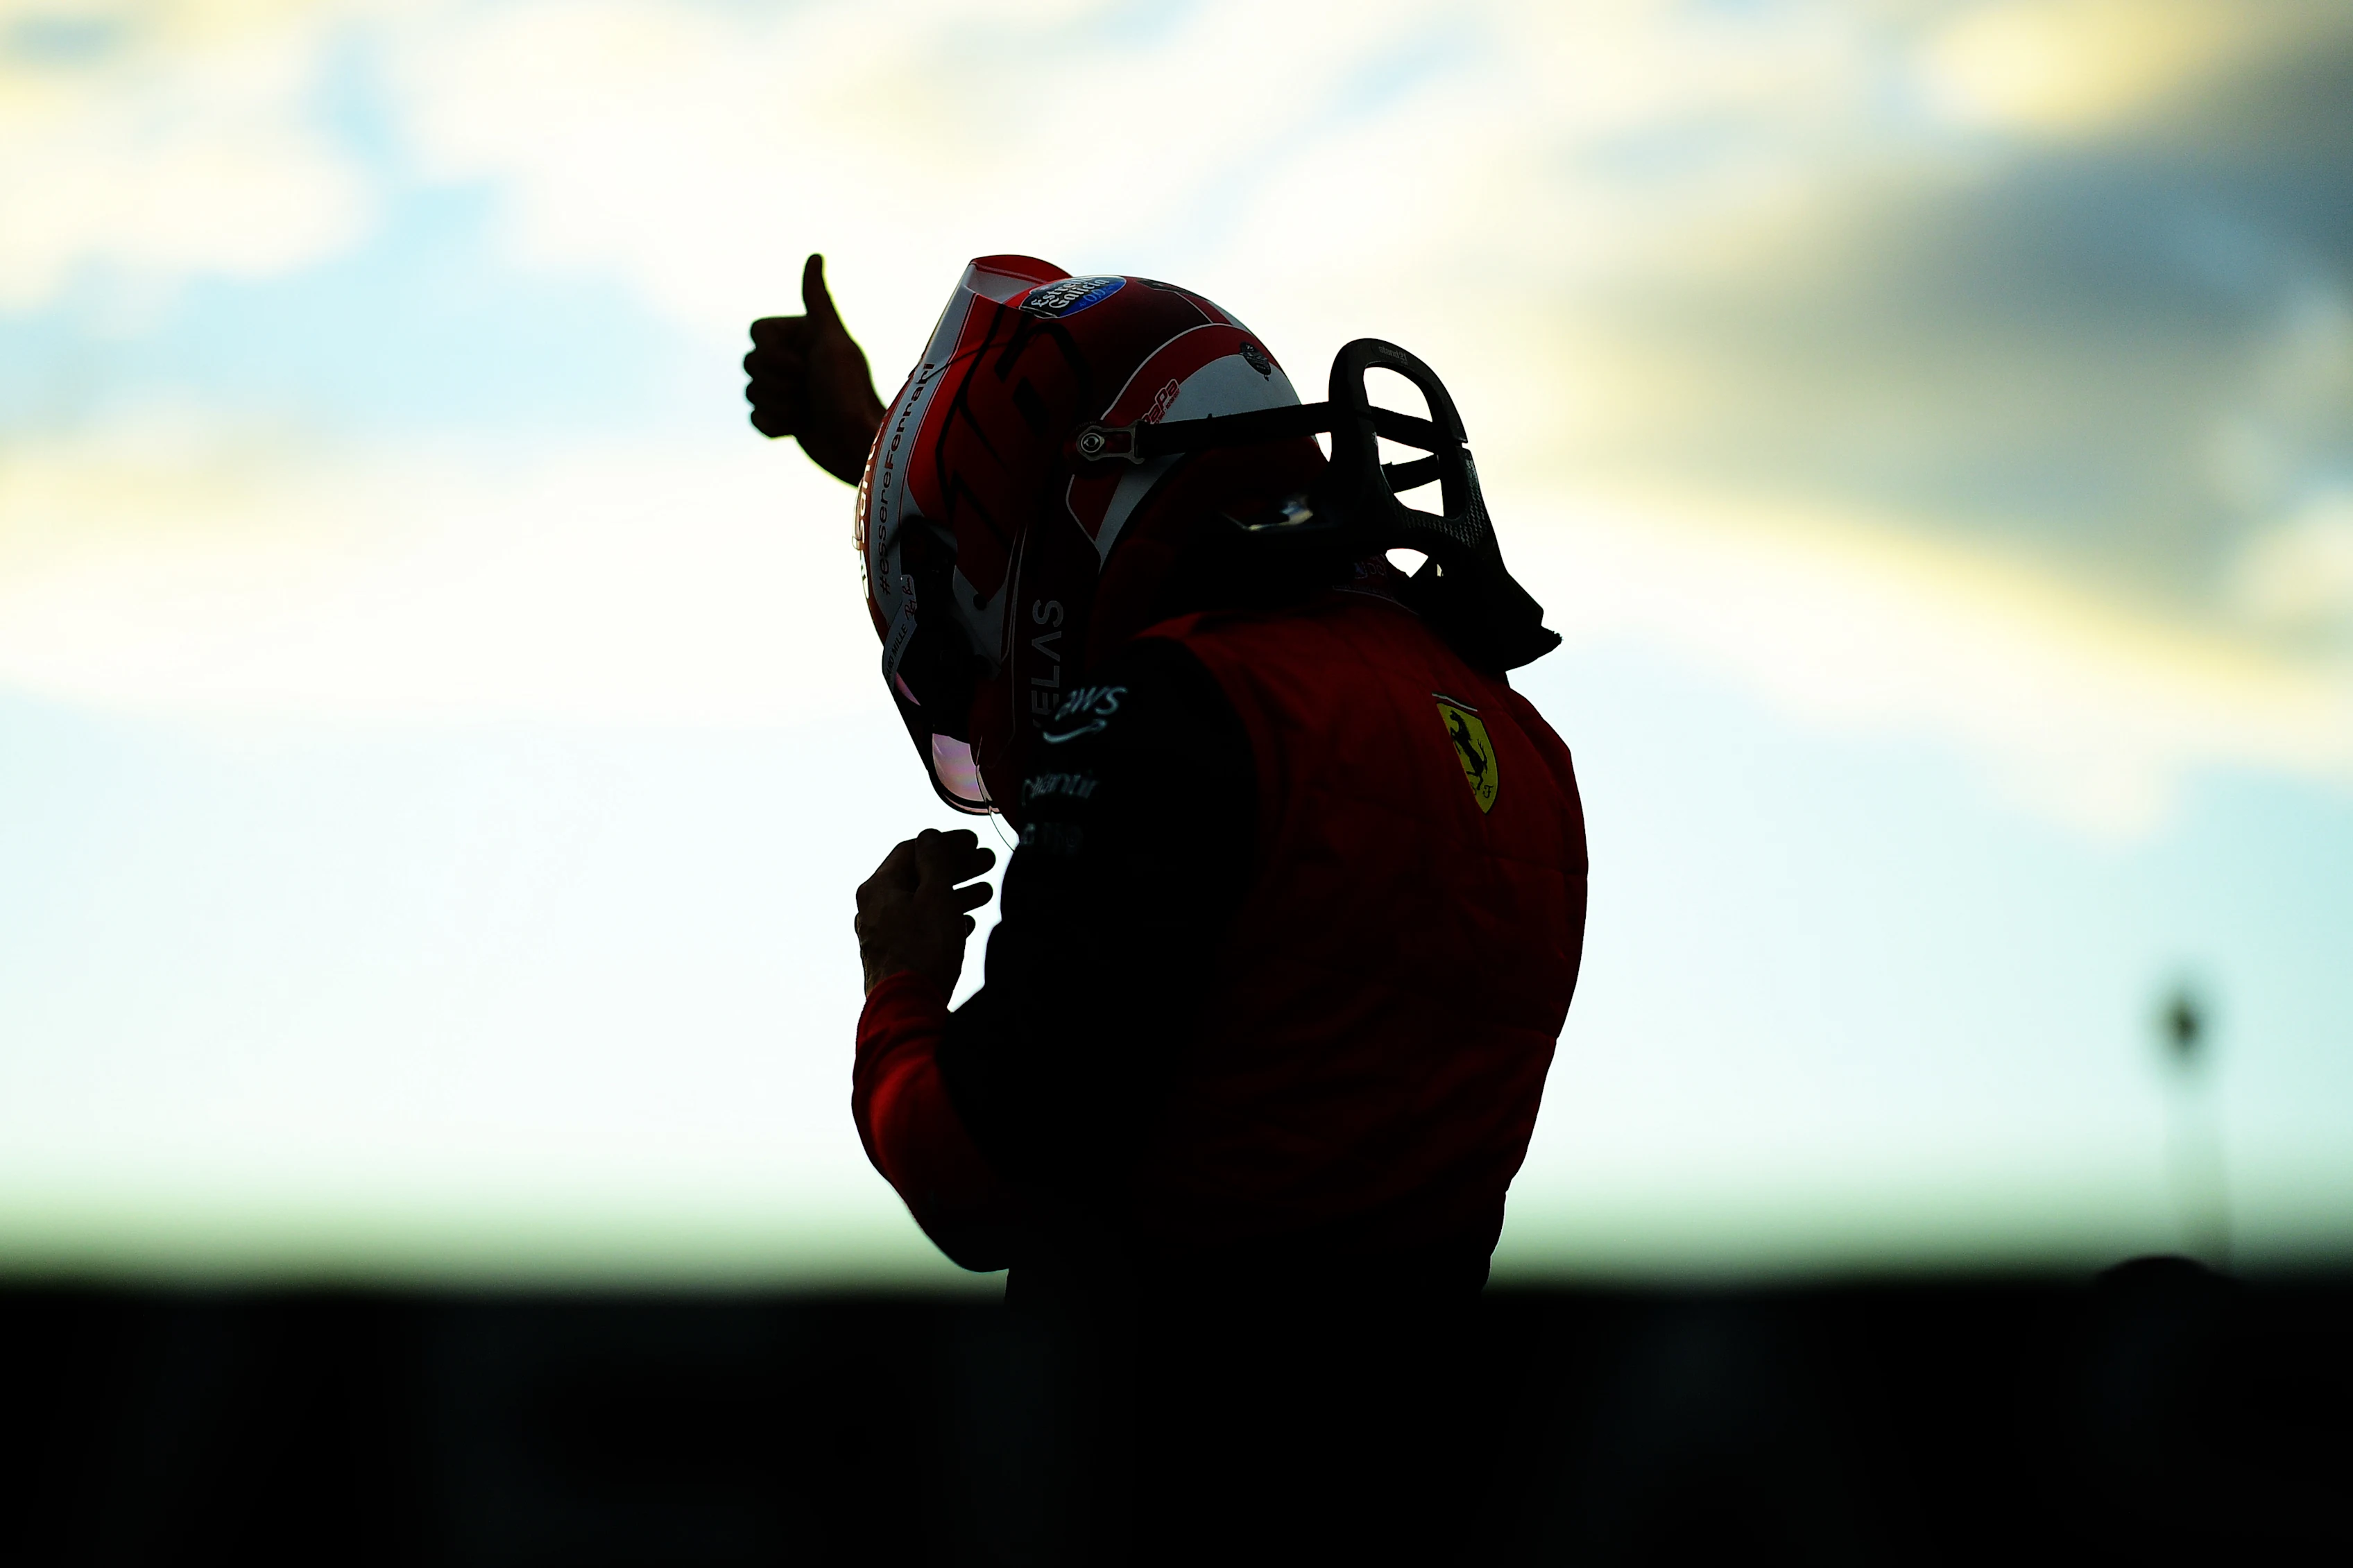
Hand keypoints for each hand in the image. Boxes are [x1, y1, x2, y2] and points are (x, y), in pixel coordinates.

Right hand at [745, 253, 887, 484]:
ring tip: (810, 410)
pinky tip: (801, 427)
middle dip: (779, 382)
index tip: (806, 364)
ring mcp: (785, 391)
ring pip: (751, 392)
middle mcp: (791, 361)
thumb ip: (818, 301)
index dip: (774, 353)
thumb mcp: (833, 341)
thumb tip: (815, 255)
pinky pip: (756, 419)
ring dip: (781, 405)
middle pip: (749, 363)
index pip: (757, 333)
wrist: (858, 444)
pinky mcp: (781, 420)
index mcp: (801, 336)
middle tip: (810, 390)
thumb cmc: (851, 390)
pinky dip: (777, 425)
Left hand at [854, 828, 996, 995]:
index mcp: (879, 887)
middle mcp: (873, 907)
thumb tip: (930, 837)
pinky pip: (918, 927)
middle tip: (986, 863)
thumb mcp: (936, 896)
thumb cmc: (922, 951)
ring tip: (985, 892)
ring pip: (920, 903)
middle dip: (955, 868)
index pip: (913, 849)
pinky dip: (942, 919)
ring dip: (953, 894)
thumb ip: (935, 861)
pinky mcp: (891, 956)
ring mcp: (880, 934)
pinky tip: (965, 923)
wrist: (906, 1008)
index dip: (946, 842)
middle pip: (918, 876)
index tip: (973, 842)